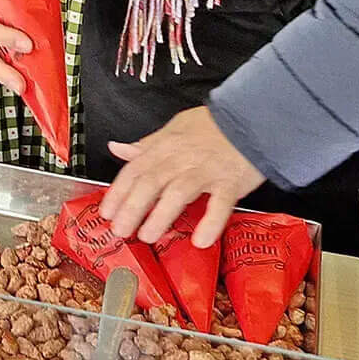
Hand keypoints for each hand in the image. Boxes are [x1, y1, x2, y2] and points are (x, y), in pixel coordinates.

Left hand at [100, 106, 264, 247]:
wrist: (252, 118)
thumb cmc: (212, 127)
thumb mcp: (174, 128)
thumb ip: (146, 144)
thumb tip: (117, 149)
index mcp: (165, 146)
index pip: (134, 170)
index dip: (118, 192)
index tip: (106, 212)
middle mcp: (181, 158)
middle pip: (150, 183)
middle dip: (131, 208)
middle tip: (120, 230)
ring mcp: (206, 170)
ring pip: (178, 193)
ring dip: (160, 216)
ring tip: (148, 236)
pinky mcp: (231, 181)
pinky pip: (220, 204)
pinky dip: (210, 223)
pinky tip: (200, 240)